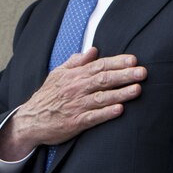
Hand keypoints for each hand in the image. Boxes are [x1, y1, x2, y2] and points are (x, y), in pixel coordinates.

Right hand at [0, 48, 145, 160]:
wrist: (30, 120)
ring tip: (137, 89)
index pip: (100, 65)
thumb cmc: (48, 96)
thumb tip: (94, 50)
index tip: (134, 60)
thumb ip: (76, 62)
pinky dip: (107, 113)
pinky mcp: (75, 123)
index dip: (117, 62)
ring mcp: (77, 106)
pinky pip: (93, 117)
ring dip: (121, 93)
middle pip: (104, 79)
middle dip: (125, 75)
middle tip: (143, 72)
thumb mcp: (58, 73)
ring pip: (102, 97)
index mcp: (75, 75)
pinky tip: (120, 110)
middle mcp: (77, 89)